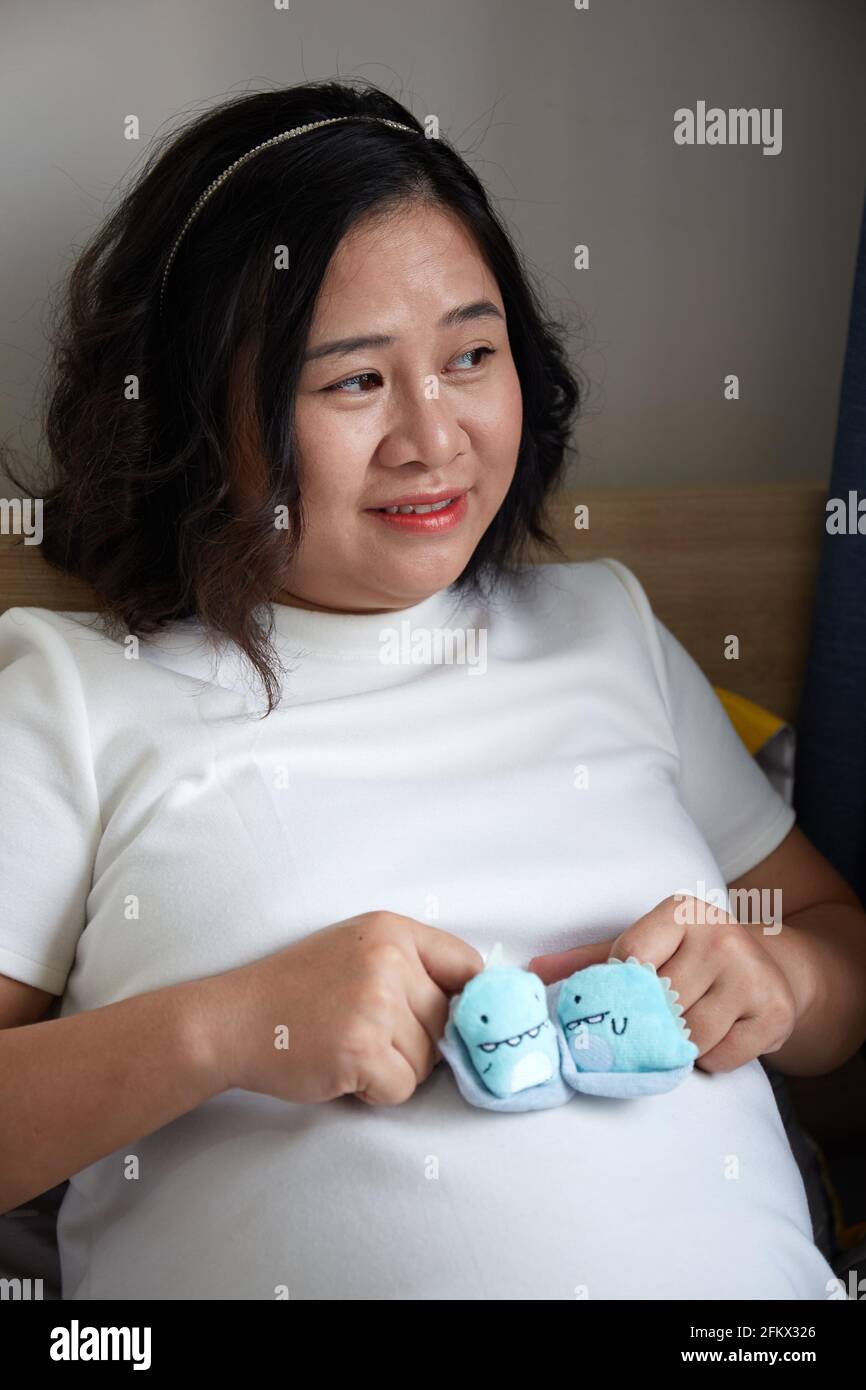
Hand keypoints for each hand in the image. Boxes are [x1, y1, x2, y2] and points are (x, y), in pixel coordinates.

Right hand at [201, 911, 482, 1104]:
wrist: (234, 1020)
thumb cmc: (296, 989)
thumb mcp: (358, 950)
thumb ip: (412, 965)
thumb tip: (474, 1005)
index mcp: (392, 930)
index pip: (467, 966)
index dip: (465, 1000)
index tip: (451, 1018)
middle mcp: (389, 960)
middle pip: (448, 1020)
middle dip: (418, 1040)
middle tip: (367, 1033)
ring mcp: (375, 1005)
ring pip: (428, 1060)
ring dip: (395, 1068)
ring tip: (349, 1048)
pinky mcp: (362, 1049)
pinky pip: (402, 1088)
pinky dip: (376, 1092)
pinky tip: (343, 1069)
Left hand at [528, 894, 799, 1072]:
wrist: (773, 969)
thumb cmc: (692, 959)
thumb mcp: (644, 947)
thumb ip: (590, 961)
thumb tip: (532, 971)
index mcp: (681, 912)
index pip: (630, 957)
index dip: (623, 985)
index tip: (630, 990)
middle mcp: (720, 936)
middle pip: (658, 1004)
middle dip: (653, 1020)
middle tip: (664, 1013)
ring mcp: (752, 973)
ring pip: (688, 1036)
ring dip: (681, 1044)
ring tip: (693, 1020)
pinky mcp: (775, 1012)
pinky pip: (720, 1058)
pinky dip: (712, 1059)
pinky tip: (722, 1033)